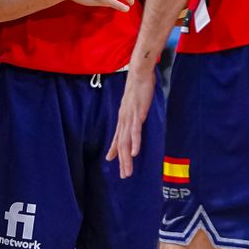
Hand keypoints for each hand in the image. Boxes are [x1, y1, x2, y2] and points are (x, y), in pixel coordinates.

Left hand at [107, 63, 157, 178]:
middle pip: (120, 145)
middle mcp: (123, 120)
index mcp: (123, 118)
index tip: (110, 160)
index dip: (113, 150)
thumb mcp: (133, 103)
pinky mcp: (137, 114)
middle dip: (122, 162)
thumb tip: (134, 119)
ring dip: (126, 158)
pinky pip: (135, 131)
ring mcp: (129, 118)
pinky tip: (134, 153)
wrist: (139, 73)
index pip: (116, 138)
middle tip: (124, 176)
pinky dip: (134, 143)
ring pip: (126, 142)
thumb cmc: (138, 87)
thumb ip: (132, 114)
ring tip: (128, 171)